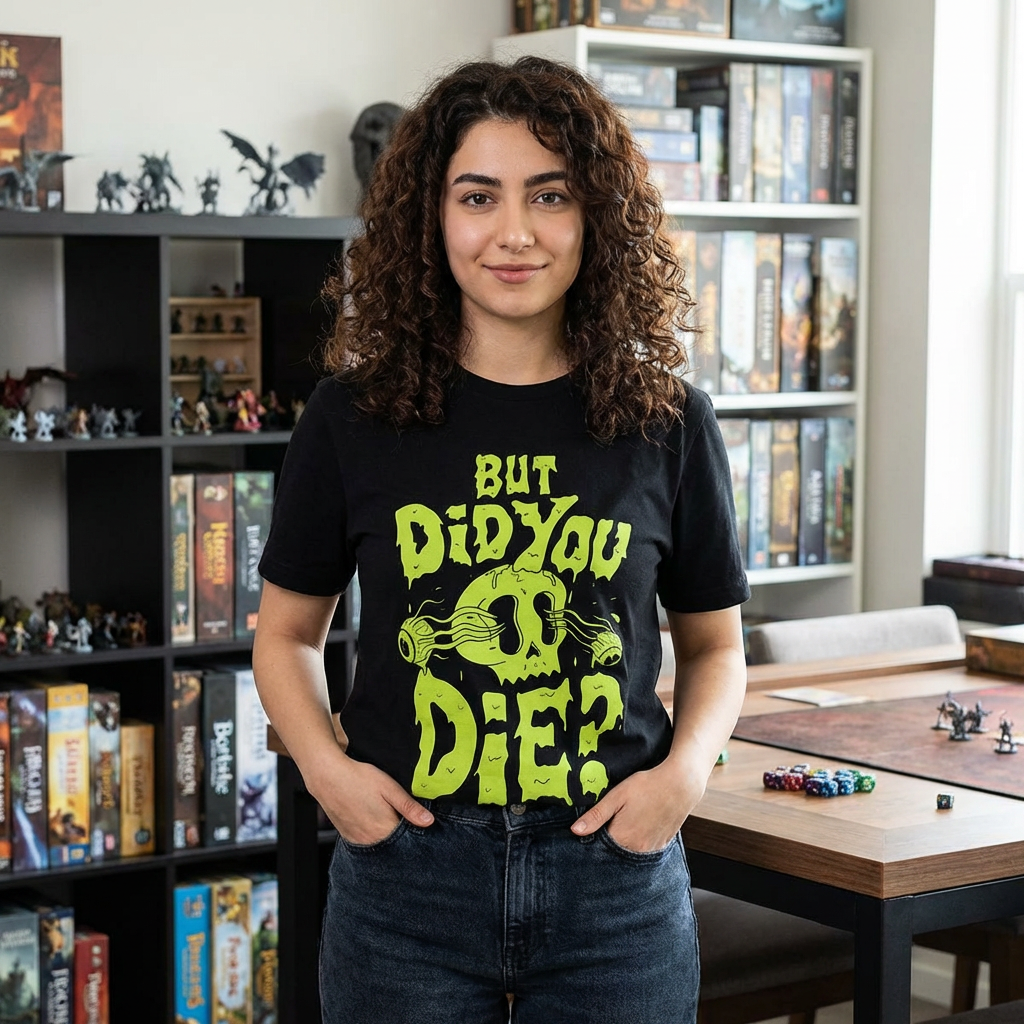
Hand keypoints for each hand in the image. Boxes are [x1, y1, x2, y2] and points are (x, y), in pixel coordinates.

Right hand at [304, 748, 433, 844]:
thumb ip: (409, 807)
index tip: (417, 824)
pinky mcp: (347, 836)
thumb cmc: (358, 778)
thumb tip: (429, 821)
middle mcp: (370, 840)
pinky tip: (372, 820)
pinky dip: (373, 836)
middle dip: (401, 836)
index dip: (414, 833)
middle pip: (393, 845)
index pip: (407, 842)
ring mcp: (357, 840)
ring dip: (386, 836)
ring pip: (379, 845)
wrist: (327, 776)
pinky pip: (365, 842)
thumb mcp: (389, 787)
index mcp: (384, 829)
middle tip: (400, 817)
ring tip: (384, 816)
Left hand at [571, 757, 706, 852]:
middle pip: (615, 855)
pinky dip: (637, 845)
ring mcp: (651, 849)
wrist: (681, 784)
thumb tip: (575, 831)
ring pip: (630, 855)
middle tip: (606, 828)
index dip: (592, 842)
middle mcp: (637, 849)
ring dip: (623, 847)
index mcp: (622, 838)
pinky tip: (637, 830)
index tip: (589, 834)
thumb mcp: (617, 796)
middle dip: (607, 847)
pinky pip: (644, 852)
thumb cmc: (647, 786)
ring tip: (623, 827)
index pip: (599, 850)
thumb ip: (596, 815)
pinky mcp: (662, 845)